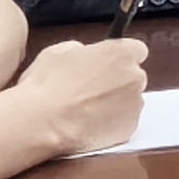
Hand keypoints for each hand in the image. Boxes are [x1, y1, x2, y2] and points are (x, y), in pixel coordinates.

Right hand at [16, 34, 147, 149]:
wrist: (42, 122)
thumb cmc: (48, 85)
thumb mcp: (59, 51)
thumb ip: (83, 49)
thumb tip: (85, 54)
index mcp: (121, 53)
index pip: (136, 50)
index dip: (120, 58)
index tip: (108, 64)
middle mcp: (135, 77)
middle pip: (132, 77)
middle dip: (117, 81)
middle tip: (90, 89)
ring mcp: (134, 105)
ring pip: (129, 101)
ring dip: (114, 103)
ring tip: (85, 110)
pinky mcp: (129, 129)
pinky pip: (123, 123)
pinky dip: (111, 124)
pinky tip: (88, 124)